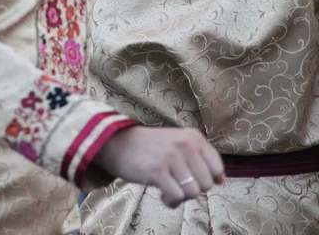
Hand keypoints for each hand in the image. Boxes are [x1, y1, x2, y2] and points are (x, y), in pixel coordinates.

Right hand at [94, 126, 224, 207]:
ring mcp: (171, 157)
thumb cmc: (149, 147)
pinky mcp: (157, 171)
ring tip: (168, 190)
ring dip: (181, 197)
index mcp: (193, 136)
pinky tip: (162, 195)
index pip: (217, 167)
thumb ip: (199, 157)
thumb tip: (220, 181)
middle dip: (192, 189)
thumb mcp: (178, 142)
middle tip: (176, 183)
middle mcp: (185, 145)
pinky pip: (177, 197)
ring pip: (192, 192)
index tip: (194, 179)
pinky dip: (171, 202)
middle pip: (206, 184)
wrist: (117, 143)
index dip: (208, 179)